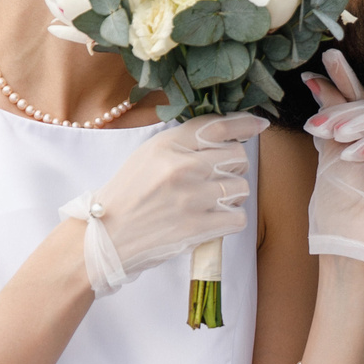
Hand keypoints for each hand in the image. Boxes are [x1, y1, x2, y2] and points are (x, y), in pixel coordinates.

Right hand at [60, 113, 267, 296]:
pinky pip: (238, 217)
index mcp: (168, 144)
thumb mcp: (147, 156)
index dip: (244, 125)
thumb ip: (182, 144)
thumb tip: (225, 136)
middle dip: (232, 168)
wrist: (105, 238)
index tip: (258, 126)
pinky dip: (230, 219)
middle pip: (237, 157)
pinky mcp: (198, 227)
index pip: (218, 127)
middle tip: (216, 179)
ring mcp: (192, 197)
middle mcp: (182, 166)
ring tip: (210, 202)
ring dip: (231, 196)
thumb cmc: (127, 197)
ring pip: (241, 187)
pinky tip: (212, 219)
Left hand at [301, 50, 363, 265]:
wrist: (350, 242)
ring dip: (356, 123)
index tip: (325, 59)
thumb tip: (315, 79)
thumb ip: (329, 116)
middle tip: (318, 122)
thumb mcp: (327, 152)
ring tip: (334, 138)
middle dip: (342, 109)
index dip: (343, 80)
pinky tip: (353, 155)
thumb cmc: (337, 206)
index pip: (358, 102)